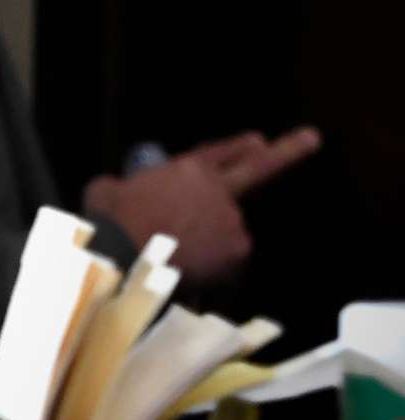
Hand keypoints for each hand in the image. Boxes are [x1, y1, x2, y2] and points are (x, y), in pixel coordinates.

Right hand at [84, 126, 320, 285]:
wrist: (126, 257)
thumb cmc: (111, 220)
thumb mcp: (106, 190)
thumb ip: (126, 186)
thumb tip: (124, 192)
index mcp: (186, 170)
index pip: (219, 152)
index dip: (239, 146)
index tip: (259, 139)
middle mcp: (219, 192)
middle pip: (257, 171)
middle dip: (288, 151)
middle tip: (312, 138)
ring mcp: (233, 223)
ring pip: (230, 233)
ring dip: (215, 244)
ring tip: (182, 263)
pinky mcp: (237, 252)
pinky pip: (229, 263)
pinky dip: (216, 272)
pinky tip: (192, 281)